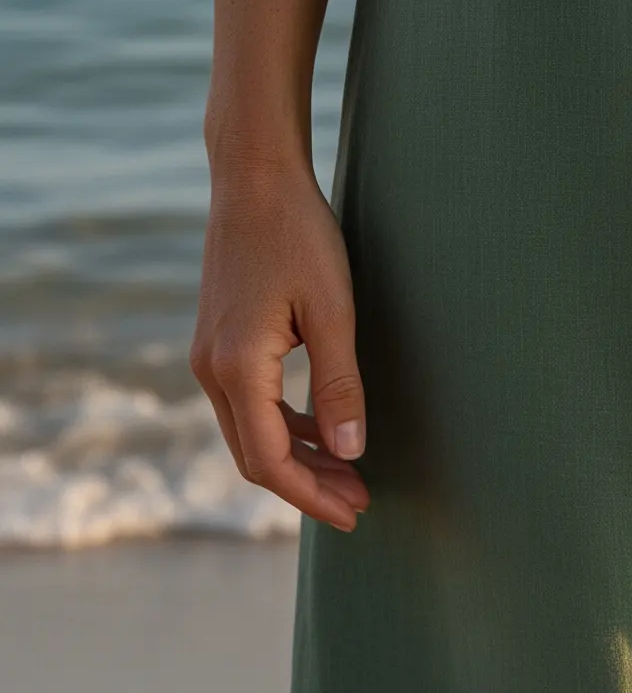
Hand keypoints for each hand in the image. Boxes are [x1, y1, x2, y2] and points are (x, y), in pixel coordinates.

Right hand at [191, 162, 370, 530]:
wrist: (254, 180)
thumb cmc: (300, 236)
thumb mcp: (333, 310)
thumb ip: (339, 384)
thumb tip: (350, 451)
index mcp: (237, 368)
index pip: (270, 460)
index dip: (312, 494)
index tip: (354, 512)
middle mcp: (211, 370)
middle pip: (255, 455)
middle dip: (307, 485)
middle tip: (360, 502)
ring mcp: (210, 356)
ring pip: (250, 431)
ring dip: (298, 457)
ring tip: (349, 473)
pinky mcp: (219, 341)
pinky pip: (248, 403)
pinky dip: (285, 424)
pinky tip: (322, 430)